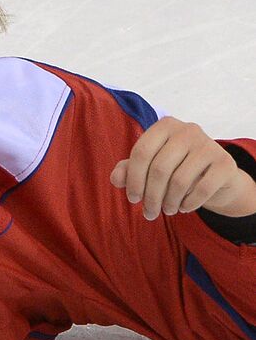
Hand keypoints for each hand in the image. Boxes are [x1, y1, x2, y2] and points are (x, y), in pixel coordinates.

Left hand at [110, 116, 255, 219]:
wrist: (216, 174)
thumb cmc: (176, 167)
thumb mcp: (150, 166)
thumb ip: (129, 169)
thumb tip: (115, 179)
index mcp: (165, 125)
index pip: (141, 152)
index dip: (133, 179)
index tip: (133, 199)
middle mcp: (187, 130)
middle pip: (159, 169)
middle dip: (150, 197)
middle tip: (149, 213)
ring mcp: (208, 144)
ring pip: (179, 181)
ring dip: (169, 203)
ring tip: (167, 211)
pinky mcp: (225, 162)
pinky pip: (201, 189)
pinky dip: (189, 203)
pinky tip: (184, 208)